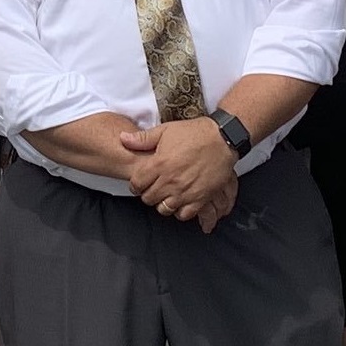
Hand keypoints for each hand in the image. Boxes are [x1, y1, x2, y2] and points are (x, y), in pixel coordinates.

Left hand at [120, 118, 236, 223]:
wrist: (222, 139)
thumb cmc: (194, 133)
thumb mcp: (166, 130)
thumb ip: (143, 138)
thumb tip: (123, 138)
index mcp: (159, 164)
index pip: (136, 184)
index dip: (136, 184)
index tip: (140, 182)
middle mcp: (170, 181)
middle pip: (148, 199)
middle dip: (148, 193)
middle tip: (153, 187)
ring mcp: (185, 191)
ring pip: (164, 209)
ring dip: (162, 203)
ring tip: (166, 194)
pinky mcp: (200, 198)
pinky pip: (184, 214)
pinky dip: (180, 210)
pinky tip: (181, 201)